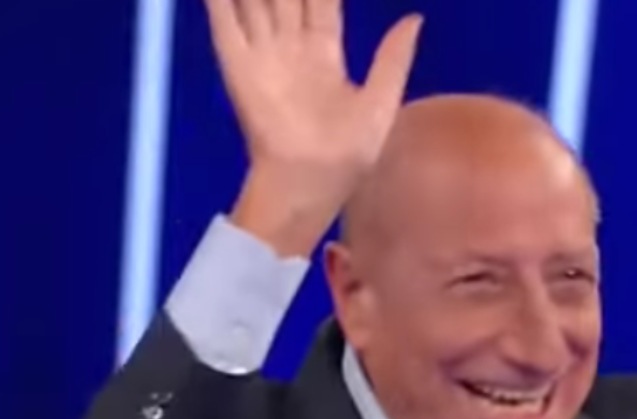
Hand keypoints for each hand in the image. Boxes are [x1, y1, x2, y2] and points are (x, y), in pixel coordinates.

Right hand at [206, 0, 422, 255]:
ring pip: (254, 0)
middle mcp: (290, 48)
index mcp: (323, 53)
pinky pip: (227, 24)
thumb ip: (392, 56)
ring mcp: (264, 55)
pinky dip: (220, 1)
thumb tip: (415, 17)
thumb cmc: (348, 154)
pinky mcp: (240, 67)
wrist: (313, 182)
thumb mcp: (381, 100)